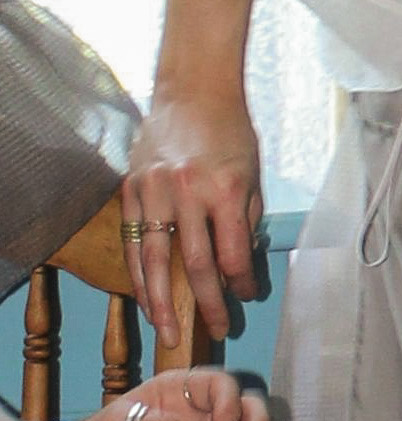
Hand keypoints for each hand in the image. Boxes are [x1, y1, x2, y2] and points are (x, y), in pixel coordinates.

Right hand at [125, 81, 266, 341]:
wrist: (192, 89)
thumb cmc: (231, 131)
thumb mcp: (251, 175)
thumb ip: (244, 221)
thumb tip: (238, 268)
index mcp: (225, 190)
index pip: (233, 254)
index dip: (241, 284)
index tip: (246, 298)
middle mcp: (187, 192)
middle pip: (195, 266)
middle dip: (206, 305)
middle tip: (216, 331)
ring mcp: (153, 191)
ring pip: (154, 261)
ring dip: (161, 302)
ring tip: (168, 331)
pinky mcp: (130, 188)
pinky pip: (132, 241)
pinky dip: (138, 273)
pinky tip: (145, 297)